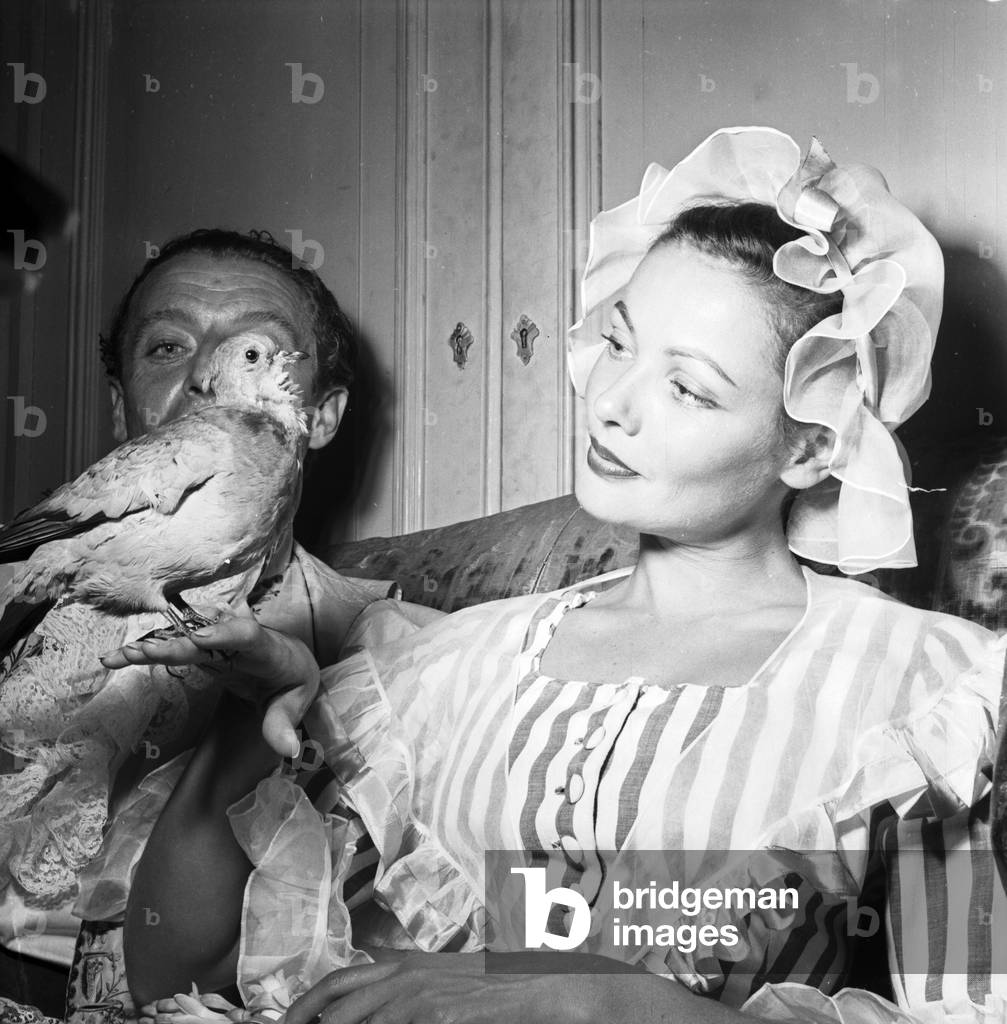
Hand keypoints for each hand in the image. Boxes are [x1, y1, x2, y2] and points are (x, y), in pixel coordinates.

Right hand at [99, 601, 318, 756]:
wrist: (287, 660)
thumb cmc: (292, 681)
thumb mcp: (297, 702)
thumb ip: (284, 724)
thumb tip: (288, 750)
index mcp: (267, 649)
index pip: (249, 637)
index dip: (224, 635)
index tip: (200, 637)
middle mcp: (238, 638)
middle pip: (206, 638)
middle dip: (176, 645)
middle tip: (145, 652)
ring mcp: (217, 641)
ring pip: (183, 638)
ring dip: (153, 646)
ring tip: (122, 656)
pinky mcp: (200, 647)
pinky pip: (173, 648)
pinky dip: (147, 653)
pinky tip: (119, 659)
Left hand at [282, 952, 648, 1023]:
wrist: (546, 991)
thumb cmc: (496, 995)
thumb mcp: (444, 988)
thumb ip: (407, 996)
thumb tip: (377, 1012)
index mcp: (403, 966)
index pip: (338, 980)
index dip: (304, 1005)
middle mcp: (404, 974)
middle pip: (335, 1002)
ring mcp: (420, 994)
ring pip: (354, 1020)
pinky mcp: (438, 1012)